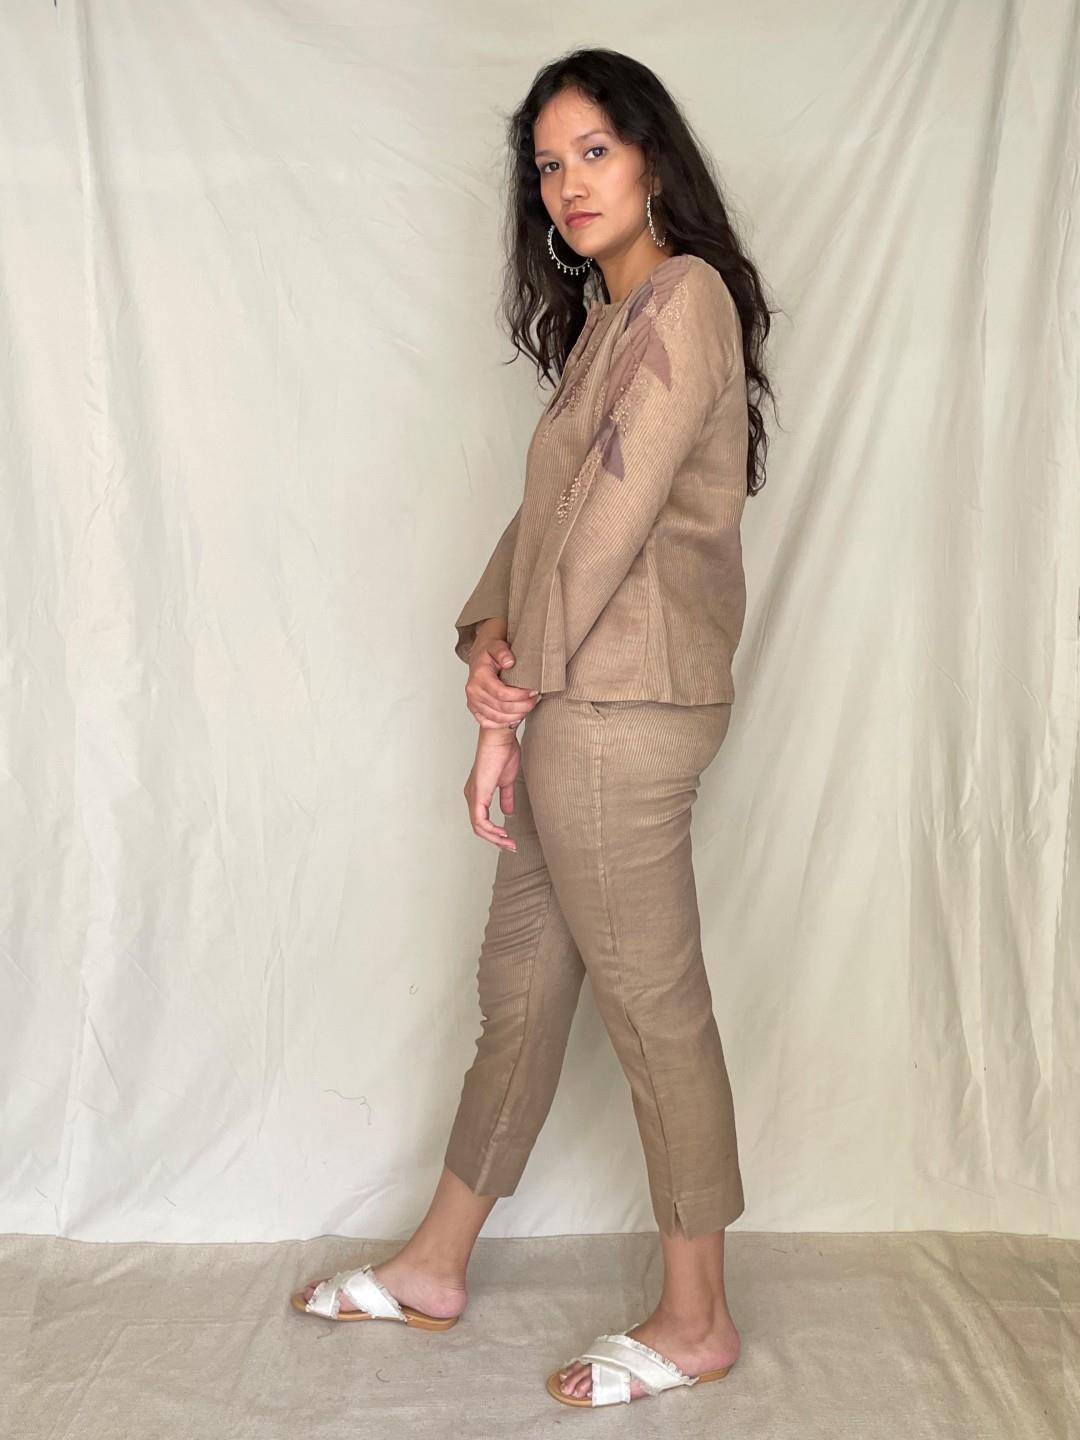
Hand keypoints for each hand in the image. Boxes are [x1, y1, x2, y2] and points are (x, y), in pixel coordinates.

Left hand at [464, 728, 521, 850]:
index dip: (495, 833)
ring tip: (509, 843)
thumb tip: (508, 813)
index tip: (510, 838)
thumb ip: (506, 798)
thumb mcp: (508, 781)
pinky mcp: (478, 795)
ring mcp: (473, 796)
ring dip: (495, 838)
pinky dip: (491, 831)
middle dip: (496, 840)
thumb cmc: (504, 752)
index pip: (482, 820)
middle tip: (511, 846)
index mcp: (477, 792)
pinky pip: (480, 821)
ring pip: (478, 828)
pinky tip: (502, 833)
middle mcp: (471, 796)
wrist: (500, 738)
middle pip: (479, 827)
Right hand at [466, 634, 541, 728]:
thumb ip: (502, 652)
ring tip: (529, 707)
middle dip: (522, 706)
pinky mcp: (475, 710)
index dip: (520, 696)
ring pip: (498, 718)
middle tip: (535, 700)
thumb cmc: (489, 653)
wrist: (479, 659)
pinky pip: (490, 723)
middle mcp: (474, 692)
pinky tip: (516, 717)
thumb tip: (509, 661)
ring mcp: (473, 703)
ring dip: (517, 715)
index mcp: (479, 676)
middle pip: (502, 708)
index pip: (501, 693)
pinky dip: (505, 723)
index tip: (533, 692)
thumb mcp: (496, 646)